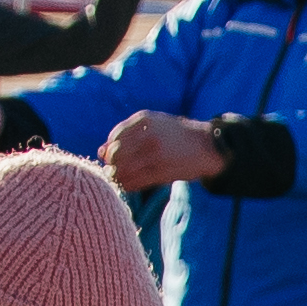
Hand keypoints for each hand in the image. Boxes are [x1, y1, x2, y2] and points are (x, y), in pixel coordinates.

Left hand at [98, 111, 215, 192]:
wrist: (207, 145)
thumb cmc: (174, 135)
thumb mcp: (152, 125)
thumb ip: (126, 135)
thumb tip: (100, 152)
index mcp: (144, 120)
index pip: (114, 138)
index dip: (110, 150)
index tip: (115, 157)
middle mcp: (148, 136)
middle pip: (116, 155)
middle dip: (113, 165)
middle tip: (115, 170)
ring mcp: (155, 154)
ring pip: (124, 170)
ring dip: (118, 177)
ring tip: (121, 178)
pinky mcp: (162, 171)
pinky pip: (135, 181)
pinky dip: (128, 185)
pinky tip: (129, 184)